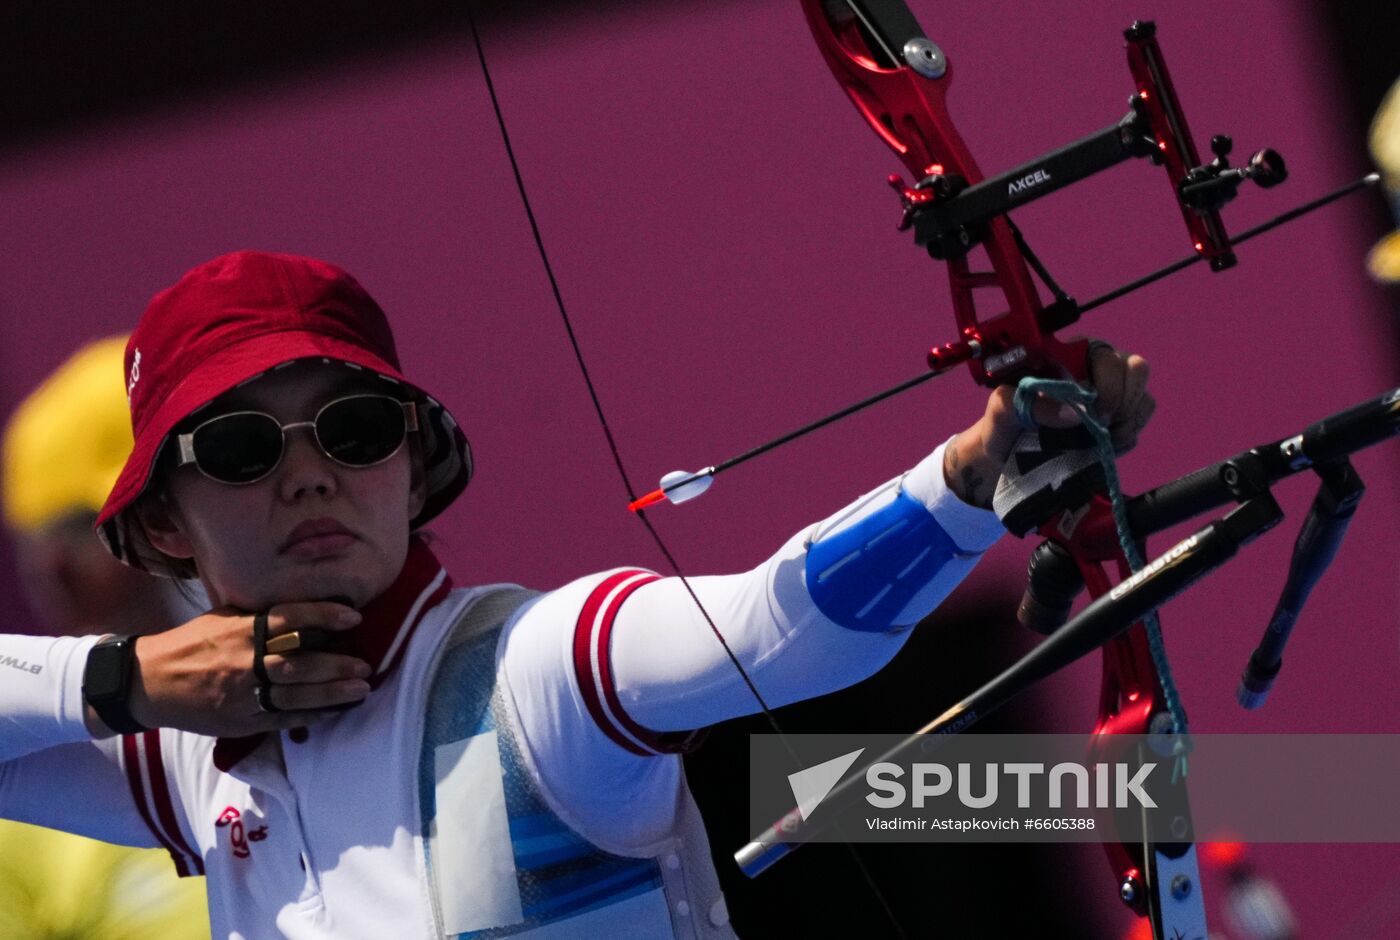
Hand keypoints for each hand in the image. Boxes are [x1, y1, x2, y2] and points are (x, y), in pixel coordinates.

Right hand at [87, 602, 371, 737]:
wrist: (148, 682)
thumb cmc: (192, 643)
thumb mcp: (223, 618)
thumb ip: (261, 616)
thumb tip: (309, 611)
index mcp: (240, 630)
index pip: (289, 618)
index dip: (324, 615)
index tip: (355, 616)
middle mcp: (243, 661)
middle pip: (297, 663)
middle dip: (336, 664)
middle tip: (366, 665)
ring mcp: (241, 694)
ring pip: (294, 695)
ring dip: (332, 694)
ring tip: (361, 690)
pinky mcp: (240, 720)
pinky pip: (281, 718)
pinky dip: (310, 716)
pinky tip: (334, 712)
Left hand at [943, 343, 1154, 507]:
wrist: (1006, 459)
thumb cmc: (1003, 426)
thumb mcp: (1002, 412)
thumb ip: (1027, 403)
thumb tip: (1072, 412)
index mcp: (1066, 356)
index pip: (1104, 353)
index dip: (1106, 380)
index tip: (1091, 408)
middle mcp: (1093, 369)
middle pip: (1135, 368)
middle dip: (1122, 399)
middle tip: (1100, 423)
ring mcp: (1110, 393)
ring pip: (1143, 395)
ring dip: (1128, 419)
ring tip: (1101, 438)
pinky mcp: (1118, 418)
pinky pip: (1140, 419)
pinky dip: (1128, 434)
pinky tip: (1105, 444)